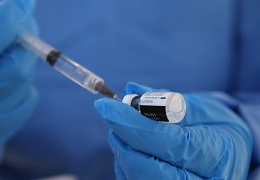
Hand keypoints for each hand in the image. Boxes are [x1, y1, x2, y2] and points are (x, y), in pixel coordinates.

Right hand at [0, 0, 38, 158]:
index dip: (7, 20)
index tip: (23, 2)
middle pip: (14, 67)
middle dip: (23, 41)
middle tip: (19, 24)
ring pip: (24, 80)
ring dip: (20, 59)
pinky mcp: (4, 128)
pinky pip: (28, 95)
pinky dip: (21, 81)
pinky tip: (1, 79)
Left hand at [94, 82, 251, 178]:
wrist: (229, 154)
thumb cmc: (215, 128)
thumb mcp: (201, 109)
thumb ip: (166, 101)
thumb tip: (131, 90)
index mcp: (216, 156)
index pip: (168, 143)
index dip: (132, 124)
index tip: (105, 106)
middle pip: (148, 169)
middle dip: (123, 141)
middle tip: (111, 117)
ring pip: (136, 178)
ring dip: (122, 150)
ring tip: (126, 129)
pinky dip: (124, 163)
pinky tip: (131, 147)